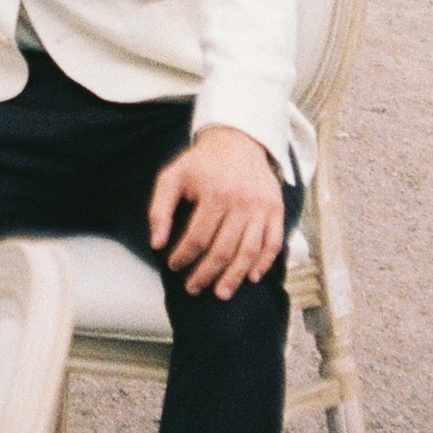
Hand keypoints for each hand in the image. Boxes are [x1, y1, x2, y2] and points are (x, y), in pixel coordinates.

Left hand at [147, 126, 285, 299]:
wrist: (238, 140)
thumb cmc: (202, 162)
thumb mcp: (173, 176)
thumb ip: (160, 209)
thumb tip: (156, 244)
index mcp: (214, 192)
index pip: (197, 237)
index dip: (183, 256)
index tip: (174, 266)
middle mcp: (241, 201)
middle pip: (222, 250)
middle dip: (205, 274)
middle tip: (193, 288)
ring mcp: (261, 207)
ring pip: (248, 251)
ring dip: (234, 277)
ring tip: (220, 293)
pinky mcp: (275, 209)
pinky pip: (273, 243)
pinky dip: (263, 263)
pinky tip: (251, 277)